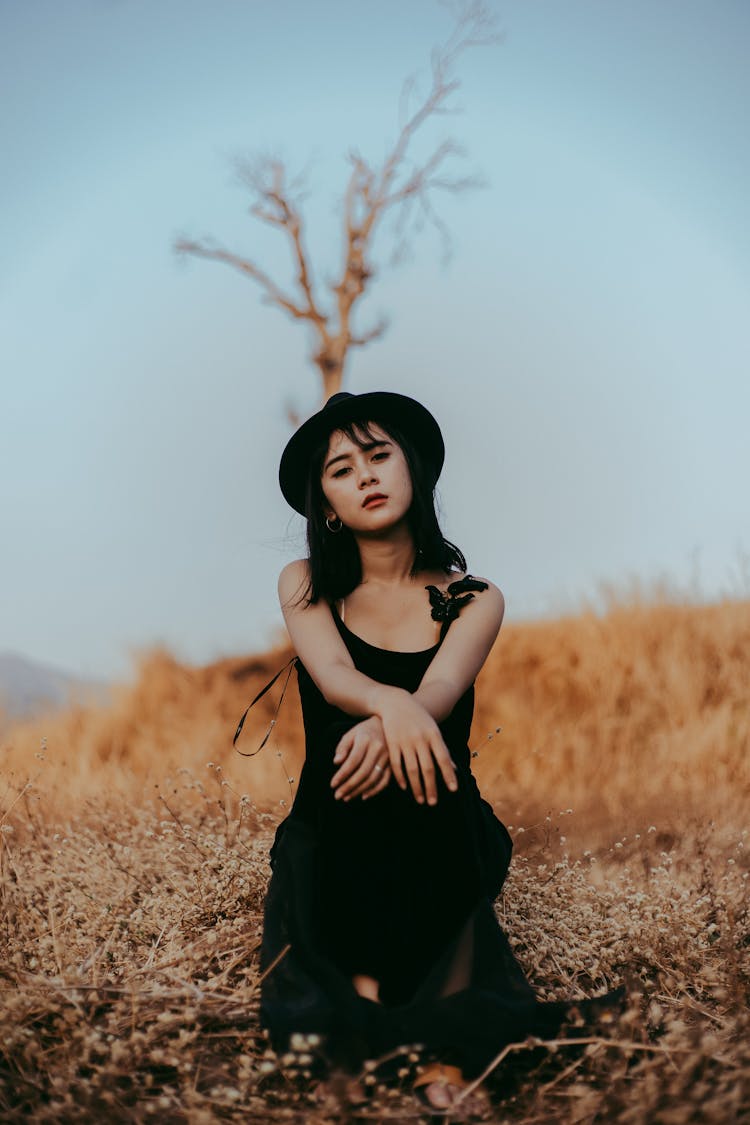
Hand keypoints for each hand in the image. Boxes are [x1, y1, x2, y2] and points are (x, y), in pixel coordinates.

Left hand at [330, 717, 391, 801]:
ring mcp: (387, 757)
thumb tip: (336, 763)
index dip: (342, 774)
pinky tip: (363, 796)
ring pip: (373, 778)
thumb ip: (342, 748)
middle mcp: (378, 749)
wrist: (385, 725)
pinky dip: (374, 791)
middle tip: (338, 795)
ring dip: (359, 790)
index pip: (353, 760)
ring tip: (347, 797)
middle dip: (349, 786)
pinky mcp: (393, 764)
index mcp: (366, 740)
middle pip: (363, 772)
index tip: (333, 784)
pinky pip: (385, 781)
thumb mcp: (351, 734)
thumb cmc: (364, 732)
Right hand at [375, 688, 457, 805]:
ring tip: (420, 799)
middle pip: (427, 768)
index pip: (443, 759)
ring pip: (411, 769)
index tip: (453, 790)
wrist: (396, 703)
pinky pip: (396, 764)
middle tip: (433, 802)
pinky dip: (400, 778)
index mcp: (433, 735)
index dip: (448, 775)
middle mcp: (420, 739)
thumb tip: (454, 769)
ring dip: (416, 787)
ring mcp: (405, 741)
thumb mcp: (433, 730)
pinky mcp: (392, 743)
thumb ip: (442, 749)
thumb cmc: (419, 719)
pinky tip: (404, 787)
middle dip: (431, 787)